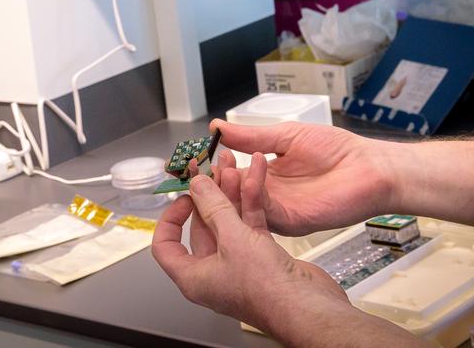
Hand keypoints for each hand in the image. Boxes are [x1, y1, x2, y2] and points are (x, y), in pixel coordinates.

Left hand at [153, 154, 349, 337]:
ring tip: (232, 166)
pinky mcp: (262, 258)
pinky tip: (254, 180)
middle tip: (210, 170)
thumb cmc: (266, 288)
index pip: (166, 247)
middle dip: (207, 196)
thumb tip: (197, 184)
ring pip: (228, 223)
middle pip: (202, 228)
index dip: (169, 220)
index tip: (182, 197)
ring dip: (230, 195)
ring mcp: (238, 264)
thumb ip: (213, 207)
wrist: (308, 308)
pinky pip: (250, 226)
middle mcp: (213, 272)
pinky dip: (251, 204)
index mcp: (194, 277)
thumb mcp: (232, 239)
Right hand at [207, 120, 397, 235]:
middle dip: (209, 181)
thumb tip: (217, 127)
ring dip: (225, 190)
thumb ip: (250, 136)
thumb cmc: (337, 151)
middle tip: (192, 167)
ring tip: (212, 171)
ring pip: (241, 207)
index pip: (228, 173)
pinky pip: (262, 212)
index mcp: (265, 175)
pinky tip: (240, 180)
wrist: (370, 168)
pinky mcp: (291, 221)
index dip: (209, 166)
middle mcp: (268, 196)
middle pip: (229, 194)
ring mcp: (278, 211)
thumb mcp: (285, 136)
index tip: (190, 155)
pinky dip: (248, 197)